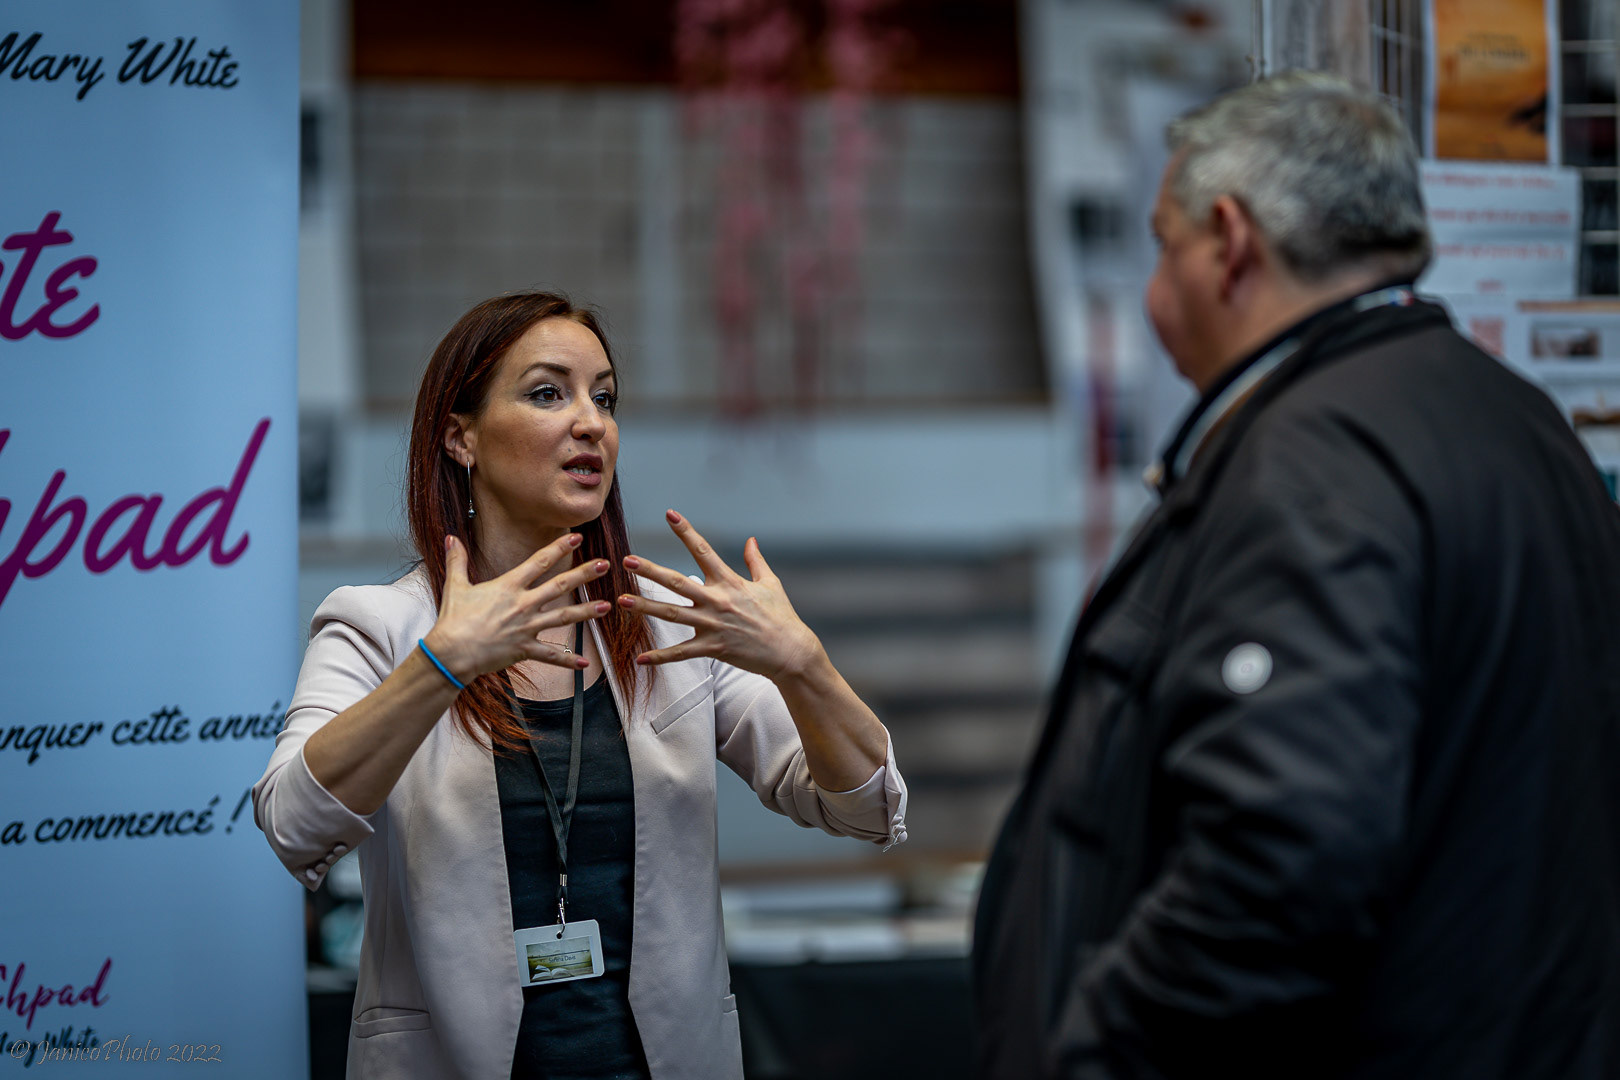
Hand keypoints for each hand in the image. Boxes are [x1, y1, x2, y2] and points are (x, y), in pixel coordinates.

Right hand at [423, 533, 610, 681]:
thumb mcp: (455, 586)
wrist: (451, 653)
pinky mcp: (525, 649)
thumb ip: (457, 560)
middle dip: (584, 574)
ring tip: (606, 606)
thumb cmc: (453, 621)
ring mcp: (526, 627)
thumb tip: (451, 538)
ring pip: (563, 617)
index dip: (559, 548)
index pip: (539, 562)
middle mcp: (522, 605)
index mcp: (508, 587)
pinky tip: (584, 663)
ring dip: (586, 612)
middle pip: (560, 585)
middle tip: (605, 565)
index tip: (577, 538)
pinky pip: (551, 655)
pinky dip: (568, 660)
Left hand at [619, 510, 823, 679]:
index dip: (685, 531)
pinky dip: (661, 657)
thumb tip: (751, 540)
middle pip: (677, 582)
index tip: (670, 515)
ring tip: (621, 601)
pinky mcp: (713, 648)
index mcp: (730, 582)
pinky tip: (640, 659)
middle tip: (627, 561)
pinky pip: (681, 652)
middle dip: (650, 571)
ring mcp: (713, 625)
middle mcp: (717, 601)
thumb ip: (756, 561)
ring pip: (672, 615)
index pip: (703, 550)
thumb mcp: (770, 584)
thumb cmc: (782, 616)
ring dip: (645, 608)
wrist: (790, 651)